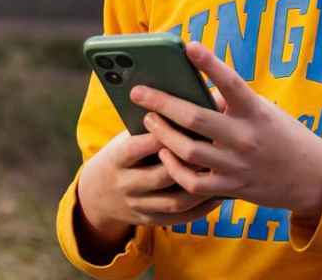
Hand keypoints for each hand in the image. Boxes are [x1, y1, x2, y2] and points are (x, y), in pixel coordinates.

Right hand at [75, 129, 224, 248]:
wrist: (97, 193)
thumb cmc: (124, 153)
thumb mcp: (126, 136)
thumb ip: (152, 126)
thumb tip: (189, 100)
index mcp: (117, 158)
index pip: (138, 147)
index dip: (163, 135)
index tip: (190, 121)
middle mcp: (125, 185)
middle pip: (161, 176)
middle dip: (189, 162)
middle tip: (217, 148)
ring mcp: (138, 205)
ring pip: (175, 201)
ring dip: (201, 187)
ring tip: (224, 172)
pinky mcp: (150, 220)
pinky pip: (180, 218)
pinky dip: (202, 207)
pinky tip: (219, 193)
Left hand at [130, 41, 321, 219]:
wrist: (312, 176)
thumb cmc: (281, 134)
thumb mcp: (263, 111)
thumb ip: (231, 104)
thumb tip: (190, 93)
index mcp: (256, 112)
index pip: (231, 82)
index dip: (209, 63)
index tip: (189, 45)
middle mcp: (246, 137)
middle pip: (195, 118)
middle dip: (162, 103)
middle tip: (138, 92)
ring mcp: (237, 164)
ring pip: (188, 150)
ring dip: (162, 134)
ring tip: (148, 119)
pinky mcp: (231, 187)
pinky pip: (193, 181)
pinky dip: (174, 167)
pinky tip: (164, 153)